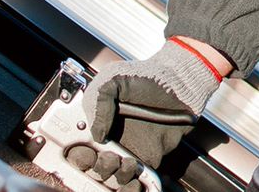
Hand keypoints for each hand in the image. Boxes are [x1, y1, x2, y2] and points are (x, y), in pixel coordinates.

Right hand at [69, 39, 223, 180]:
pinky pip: (137, 178)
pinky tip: (134, 178)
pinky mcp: (149, 156)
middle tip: (110, 157)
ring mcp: (131, 148)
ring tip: (126, 163)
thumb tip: (97, 135)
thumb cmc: (146, 77)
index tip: (87, 153)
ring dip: (116, 176)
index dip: (81, 154)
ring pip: (115, 176)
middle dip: (100, 167)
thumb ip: (98, 103)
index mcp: (100, 122)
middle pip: (97, 166)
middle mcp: (113, 138)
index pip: (82, 146)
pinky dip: (133, 184)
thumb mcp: (113, 79)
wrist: (177, 83)